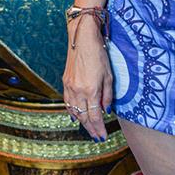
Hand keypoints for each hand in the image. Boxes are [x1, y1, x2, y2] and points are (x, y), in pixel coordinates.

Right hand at [62, 14, 112, 141]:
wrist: (82, 38)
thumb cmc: (98, 53)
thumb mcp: (109, 75)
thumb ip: (107, 95)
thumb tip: (105, 110)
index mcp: (91, 90)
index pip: (94, 117)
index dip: (99, 128)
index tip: (103, 136)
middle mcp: (78, 91)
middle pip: (83, 117)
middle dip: (91, 129)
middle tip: (97, 136)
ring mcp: (69, 86)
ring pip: (74, 111)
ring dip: (82, 122)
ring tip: (89, 128)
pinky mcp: (65, 82)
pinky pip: (67, 102)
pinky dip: (72, 111)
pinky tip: (76, 116)